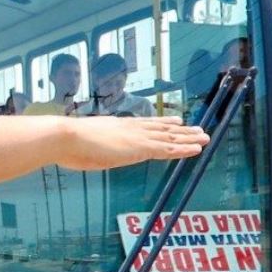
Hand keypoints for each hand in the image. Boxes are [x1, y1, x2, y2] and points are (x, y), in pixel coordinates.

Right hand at [56, 115, 208, 171]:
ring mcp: (138, 137)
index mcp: (119, 126)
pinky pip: (169, 149)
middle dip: (182, 130)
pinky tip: (197, 148)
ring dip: (189, 138)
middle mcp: (132, 128)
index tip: (176, 120)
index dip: (163, 123)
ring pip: (170, 137)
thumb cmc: (68, 143)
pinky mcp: (141, 148)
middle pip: (163, 128)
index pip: (146, 124)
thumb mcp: (83, 145)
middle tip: (198, 129)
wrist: (66, 137)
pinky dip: (184, 148)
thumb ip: (93, 147)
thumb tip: (86, 151)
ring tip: (204, 136)